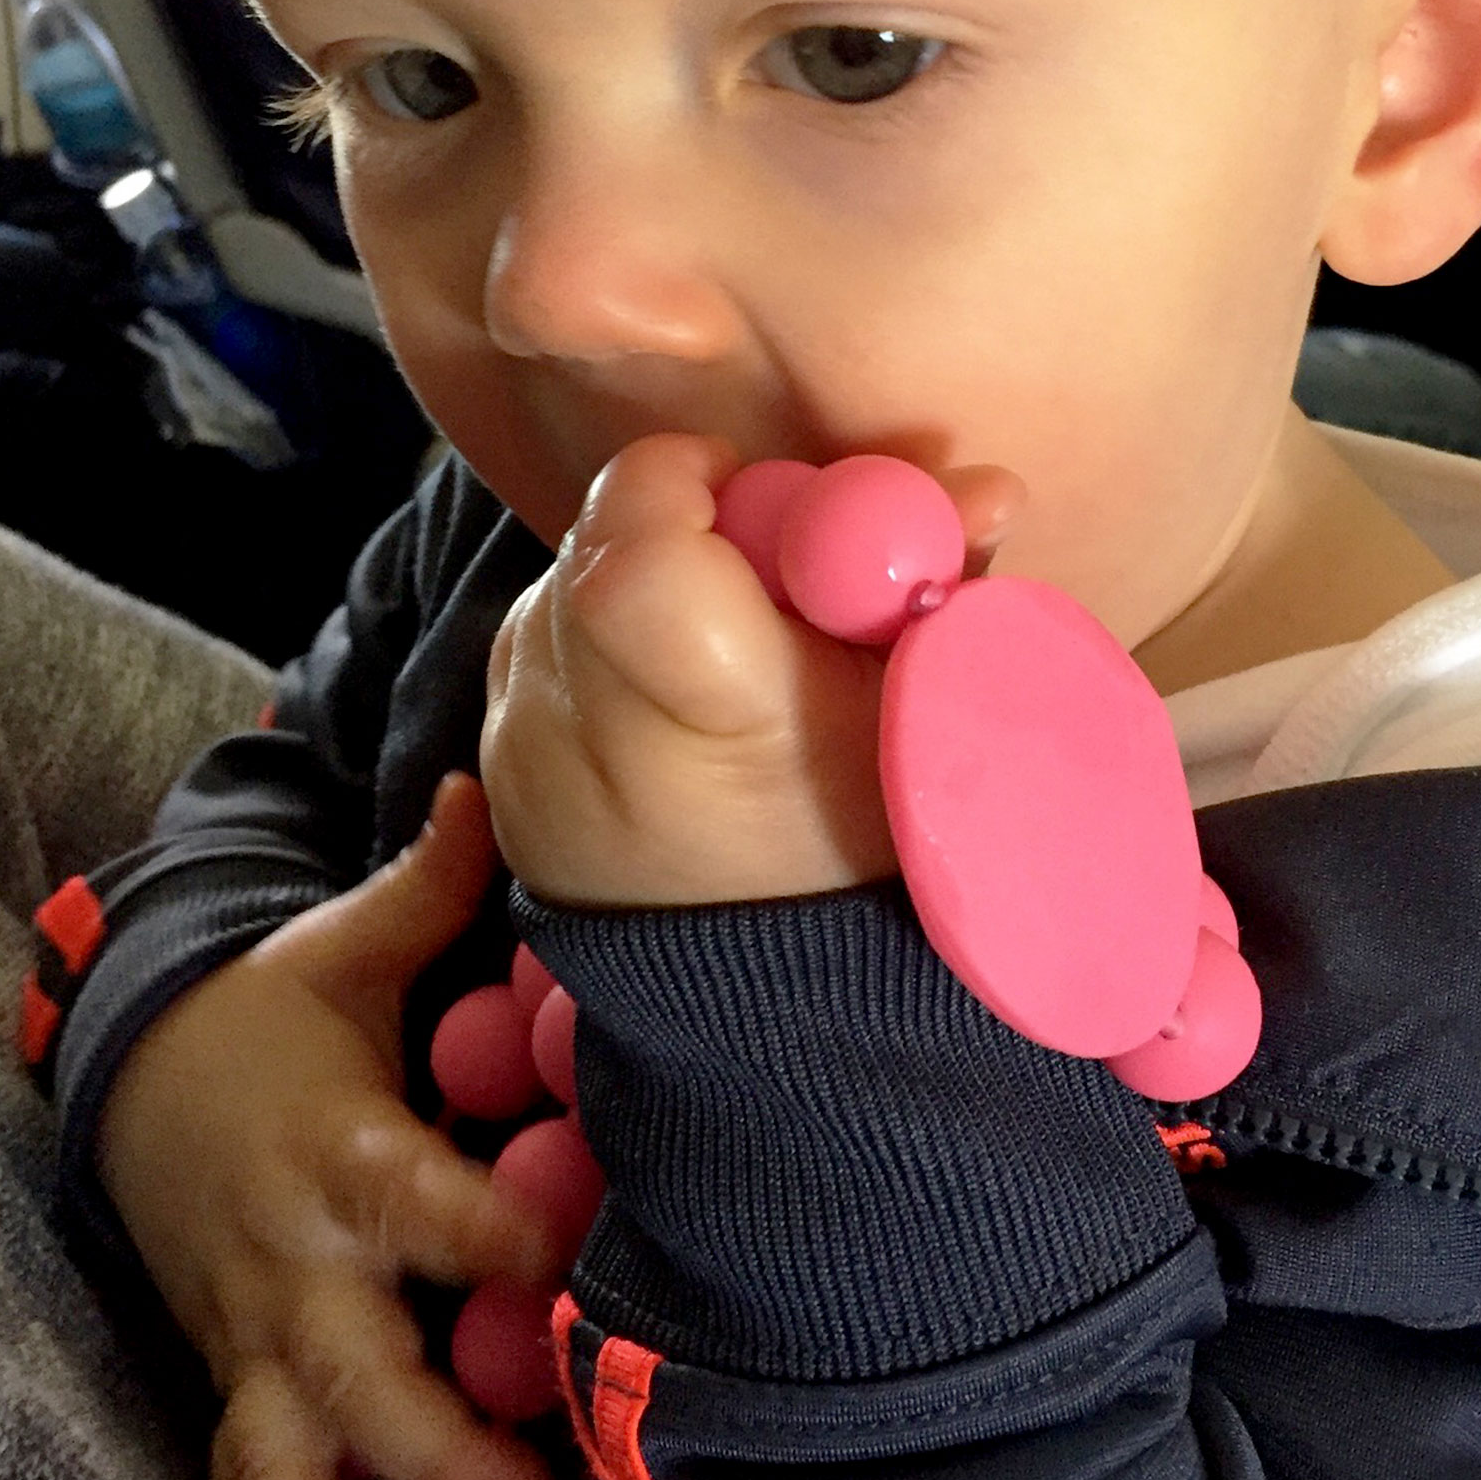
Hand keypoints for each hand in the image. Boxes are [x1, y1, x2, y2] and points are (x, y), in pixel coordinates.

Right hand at [98, 774, 555, 1479]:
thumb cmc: (269, 1017)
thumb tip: (494, 780)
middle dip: (431, 1437)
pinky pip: (258, 1474)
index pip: (411, 1201)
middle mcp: (294, 1261)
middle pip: (353, 1368)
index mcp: (333, 1150)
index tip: (564, 1258)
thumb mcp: (340, 949)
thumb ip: (428, 884)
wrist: (142, 1086)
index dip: (484, 1234)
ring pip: (290, 1453)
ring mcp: (260, 1334)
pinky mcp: (245, 1375)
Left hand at [481, 434, 1020, 909]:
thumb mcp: (929, 719)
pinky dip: (593, 644)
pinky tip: (662, 701)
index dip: (689, 481)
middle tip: (756, 568)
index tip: (756, 495)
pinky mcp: (495, 779)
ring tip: (714, 654)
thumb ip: (946, 587)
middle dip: (677, 521)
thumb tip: (985, 487)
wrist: (775, 997)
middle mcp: (590, 736)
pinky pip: (532, 650)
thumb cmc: (876, 848)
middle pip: (598, 542)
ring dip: (633, 580)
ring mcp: (524, 762)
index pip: (638, 538)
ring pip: (558, 585)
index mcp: (711, 717)